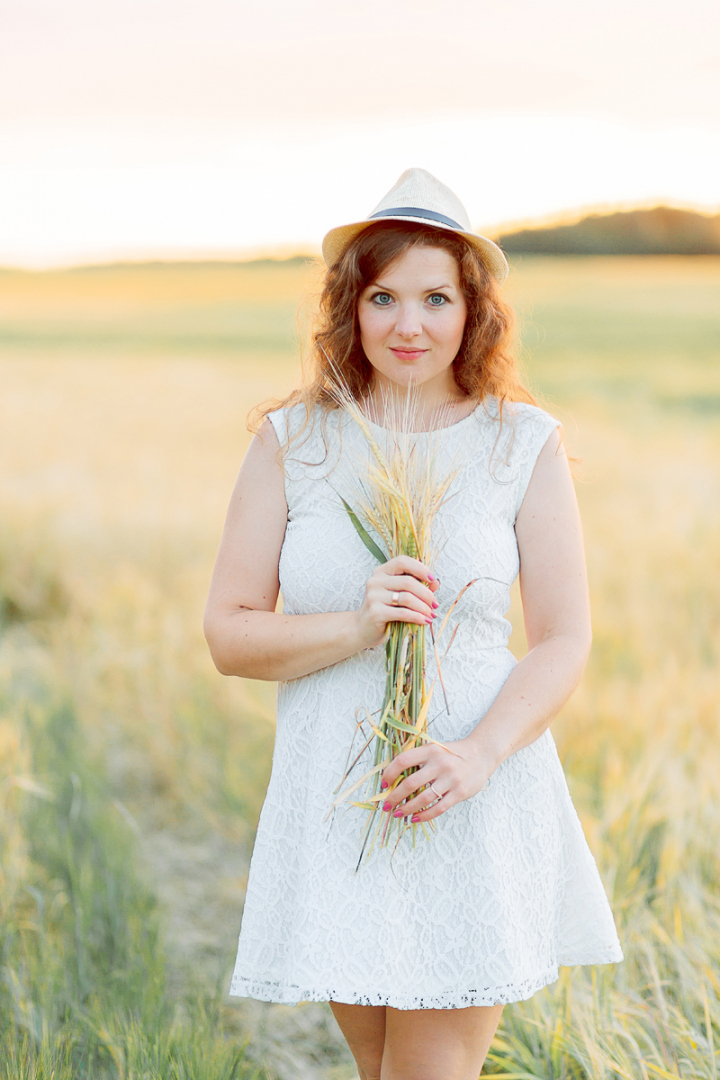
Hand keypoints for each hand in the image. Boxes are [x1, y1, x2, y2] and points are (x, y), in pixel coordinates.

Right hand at [353, 555, 438, 649]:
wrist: (362, 628)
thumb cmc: (384, 609)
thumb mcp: (400, 594)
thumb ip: (417, 586)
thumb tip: (435, 583)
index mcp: (381, 571)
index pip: (403, 561)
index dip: (420, 569)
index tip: (433, 580)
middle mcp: (375, 581)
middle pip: (408, 582)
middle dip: (426, 593)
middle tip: (435, 604)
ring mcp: (373, 596)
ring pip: (406, 597)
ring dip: (423, 607)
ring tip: (431, 614)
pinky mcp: (375, 612)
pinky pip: (402, 612)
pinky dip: (417, 617)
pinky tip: (424, 621)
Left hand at [379, 737, 493, 823]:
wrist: (481, 754)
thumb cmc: (453, 754)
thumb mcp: (435, 749)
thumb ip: (418, 759)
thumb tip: (394, 778)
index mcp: (430, 750)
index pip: (403, 760)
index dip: (390, 773)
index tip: (383, 784)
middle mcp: (440, 764)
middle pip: (411, 783)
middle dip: (395, 796)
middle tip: (386, 805)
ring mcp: (451, 779)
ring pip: (423, 798)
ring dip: (407, 808)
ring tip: (397, 814)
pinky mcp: (460, 793)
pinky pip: (439, 808)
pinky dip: (424, 815)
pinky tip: (414, 818)